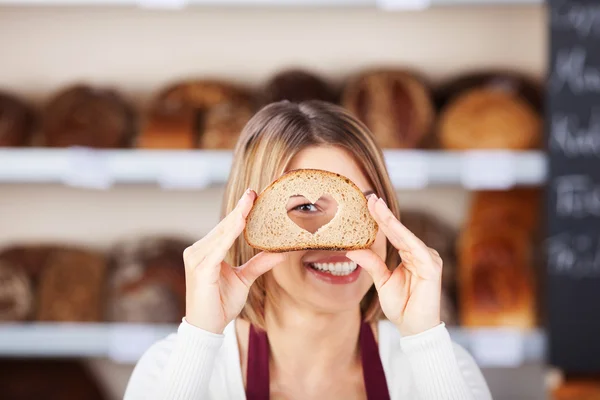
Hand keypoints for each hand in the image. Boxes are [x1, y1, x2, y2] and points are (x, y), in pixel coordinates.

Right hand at [184, 189, 284, 333]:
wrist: (207, 328)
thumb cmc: (220, 303)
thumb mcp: (244, 279)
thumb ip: (258, 264)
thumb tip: (280, 252)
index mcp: (206, 251)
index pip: (225, 227)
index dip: (239, 212)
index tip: (252, 195)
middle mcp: (197, 251)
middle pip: (223, 227)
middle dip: (239, 210)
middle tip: (253, 193)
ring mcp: (196, 259)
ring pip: (221, 234)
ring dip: (236, 218)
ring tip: (249, 203)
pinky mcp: (200, 269)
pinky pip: (218, 247)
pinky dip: (229, 234)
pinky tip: (240, 223)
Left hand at [347, 196, 441, 336]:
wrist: (413, 328)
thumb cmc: (401, 306)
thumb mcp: (382, 281)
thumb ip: (371, 263)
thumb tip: (352, 249)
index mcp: (410, 255)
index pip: (393, 233)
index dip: (381, 218)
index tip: (369, 201)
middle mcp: (420, 253)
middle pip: (399, 230)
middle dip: (384, 214)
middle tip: (370, 197)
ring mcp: (428, 259)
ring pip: (405, 235)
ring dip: (390, 221)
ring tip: (376, 206)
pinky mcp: (431, 267)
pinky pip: (414, 247)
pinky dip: (402, 236)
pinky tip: (391, 226)